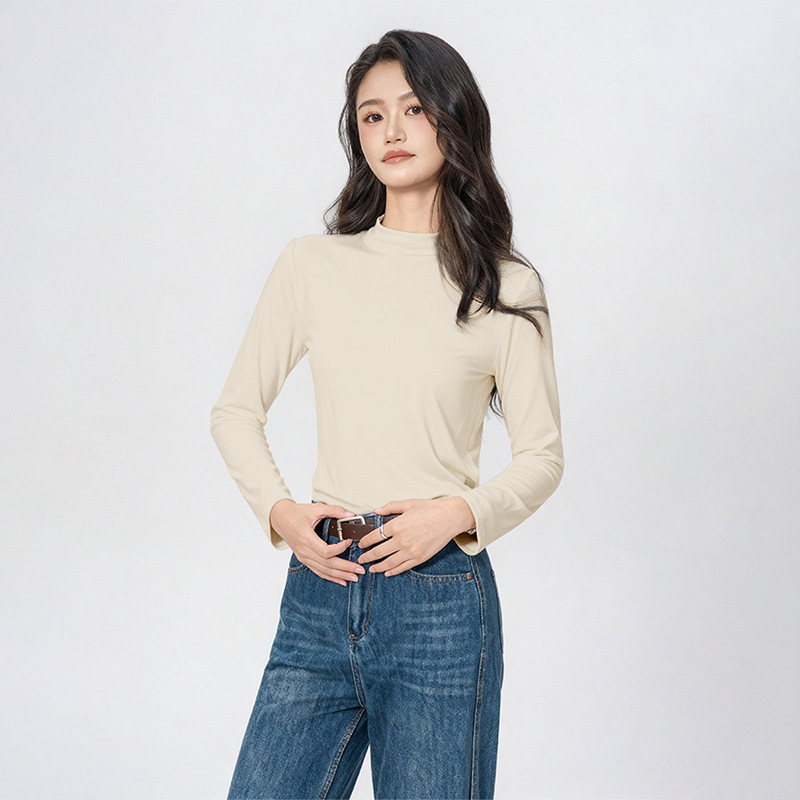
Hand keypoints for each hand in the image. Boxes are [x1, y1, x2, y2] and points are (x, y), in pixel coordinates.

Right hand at [269, 499, 365, 585]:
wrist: (280, 518)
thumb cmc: (296, 513)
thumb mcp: (316, 508)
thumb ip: (334, 510)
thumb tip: (350, 514)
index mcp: (306, 538)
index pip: (326, 551)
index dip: (340, 549)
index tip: (350, 542)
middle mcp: (304, 551)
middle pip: (327, 564)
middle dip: (345, 568)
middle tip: (360, 570)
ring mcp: (303, 557)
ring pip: (324, 571)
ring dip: (340, 575)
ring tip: (354, 577)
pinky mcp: (304, 560)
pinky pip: (318, 571)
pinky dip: (330, 577)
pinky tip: (341, 581)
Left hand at [356, 497, 475, 576]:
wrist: (450, 518)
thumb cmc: (431, 509)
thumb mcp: (408, 503)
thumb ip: (390, 507)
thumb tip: (376, 510)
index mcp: (397, 525)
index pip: (374, 536)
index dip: (365, 542)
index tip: (361, 544)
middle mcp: (402, 540)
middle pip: (378, 552)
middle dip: (367, 557)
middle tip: (361, 560)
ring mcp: (411, 551)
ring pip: (389, 562)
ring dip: (378, 567)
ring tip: (372, 569)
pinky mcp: (420, 558)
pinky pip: (403, 567)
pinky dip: (393, 571)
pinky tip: (388, 572)